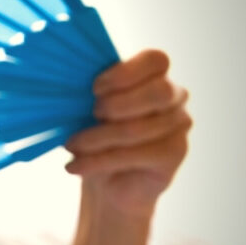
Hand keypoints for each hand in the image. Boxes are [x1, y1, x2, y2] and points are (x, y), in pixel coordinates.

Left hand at [64, 49, 191, 216]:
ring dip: (96, 139)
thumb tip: (66, 84)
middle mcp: (174, 96)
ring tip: (71, 146)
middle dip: (116, 104)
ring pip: (138, 128)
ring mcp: (179, 125)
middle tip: (91, 115)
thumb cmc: (97, 137)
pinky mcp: (175, 154)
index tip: (95, 89)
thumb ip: (92, 94)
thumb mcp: (89, 110)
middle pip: (158, 91)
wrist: (109, 184)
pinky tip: (75, 166)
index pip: (156, 60)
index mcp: (154, 76)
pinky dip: (98, 160)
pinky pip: (136, 154)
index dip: (125, 72)